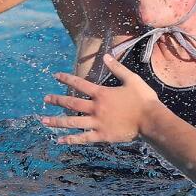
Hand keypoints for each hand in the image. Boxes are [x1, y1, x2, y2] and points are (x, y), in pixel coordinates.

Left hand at [40, 54, 159, 143]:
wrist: (151, 120)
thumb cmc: (143, 99)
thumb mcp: (132, 79)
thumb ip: (117, 68)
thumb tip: (106, 56)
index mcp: (102, 94)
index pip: (80, 84)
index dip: (66, 79)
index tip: (55, 76)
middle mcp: (96, 108)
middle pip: (71, 104)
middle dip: (56, 101)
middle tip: (45, 99)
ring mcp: (97, 123)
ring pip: (73, 122)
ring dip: (57, 121)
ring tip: (44, 121)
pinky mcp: (102, 136)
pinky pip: (83, 138)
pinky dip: (71, 139)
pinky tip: (60, 140)